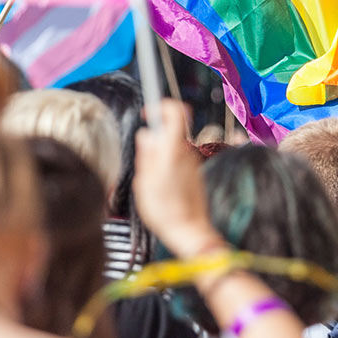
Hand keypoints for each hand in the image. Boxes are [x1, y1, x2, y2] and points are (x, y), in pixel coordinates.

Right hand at [134, 100, 222, 258]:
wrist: (189, 232)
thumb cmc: (163, 210)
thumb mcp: (144, 181)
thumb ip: (146, 154)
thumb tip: (147, 134)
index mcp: (173, 150)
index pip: (176, 111)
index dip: (162, 106)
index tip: (148, 113)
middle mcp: (187, 152)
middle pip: (172, 130)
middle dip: (155, 138)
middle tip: (143, 160)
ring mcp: (193, 163)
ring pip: (173, 147)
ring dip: (160, 155)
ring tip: (151, 180)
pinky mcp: (194, 174)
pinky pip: (178, 161)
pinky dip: (167, 167)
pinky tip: (161, 188)